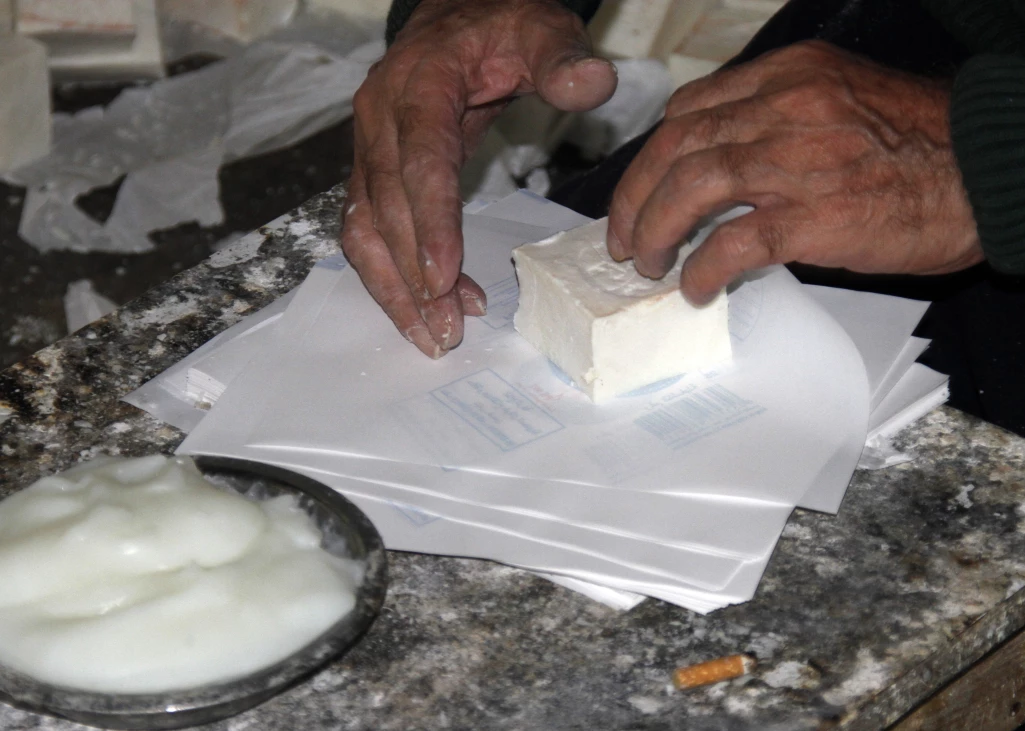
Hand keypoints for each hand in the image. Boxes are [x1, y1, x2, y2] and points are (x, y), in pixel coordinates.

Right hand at [343, 0, 616, 356]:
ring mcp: (369, 147)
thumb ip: (564, 58)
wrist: (460, 17)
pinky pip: (371, 231)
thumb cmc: (503, 26)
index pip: (418, 163)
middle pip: (384, 209)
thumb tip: (589, 83)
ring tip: (434, 335)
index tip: (443, 279)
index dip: (430, 224)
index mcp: (417, 85)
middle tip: (447, 330)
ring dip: (394, 289)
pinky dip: (395, 276)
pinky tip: (435, 304)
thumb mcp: (542, 28)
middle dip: (412, 278)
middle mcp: (379, 119)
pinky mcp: (373, 172)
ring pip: (364, 230)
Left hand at [606, 41, 983, 304]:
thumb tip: (734, 166)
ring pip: (690, 188)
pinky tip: (696, 287)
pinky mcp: (815, 216)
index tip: (645, 185)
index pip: (693, 107)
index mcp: (792, 74)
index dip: (656, 152)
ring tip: (647, 264)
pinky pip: (732, 242)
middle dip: (635, 195)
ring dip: (654, 231)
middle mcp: (786, 107)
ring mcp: (797, 160)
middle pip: (676, 146)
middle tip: (624, 237)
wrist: (1000, 166)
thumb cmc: (933, 143)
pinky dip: (702, 267)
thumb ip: (788, 117)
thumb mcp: (850, 99)